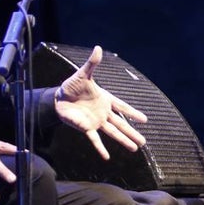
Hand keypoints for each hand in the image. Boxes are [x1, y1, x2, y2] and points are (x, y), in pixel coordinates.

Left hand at [56, 45, 147, 159]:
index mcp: (105, 100)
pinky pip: (94, 139)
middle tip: (144, 141)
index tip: (145, 120)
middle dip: (132, 132)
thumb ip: (92, 63)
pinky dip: (100, 148)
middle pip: (121, 124)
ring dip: (123, 140)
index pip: (123, 107)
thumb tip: (98, 47)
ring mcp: (95, 121)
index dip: (133, 113)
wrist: (58, 97)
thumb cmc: (72, 85)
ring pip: (112, 133)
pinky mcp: (85, 128)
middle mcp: (103, 112)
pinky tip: (107, 157)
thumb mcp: (83, 74)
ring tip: (134, 148)